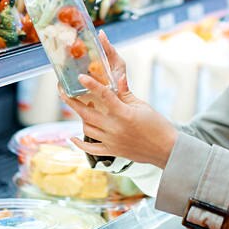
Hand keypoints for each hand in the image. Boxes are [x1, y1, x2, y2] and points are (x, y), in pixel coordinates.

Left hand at [60, 32, 177, 167]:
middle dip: (72, 101)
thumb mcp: (142, 106)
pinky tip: (72, 137)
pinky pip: (91, 149)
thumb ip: (125, 93)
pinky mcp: (112, 151)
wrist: (166, 150)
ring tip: (77, 106)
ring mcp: (112, 141)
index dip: (91, 85)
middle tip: (62, 91)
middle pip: (86, 113)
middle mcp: (114, 128)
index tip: (80, 77)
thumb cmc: (157, 125)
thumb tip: (116, 77)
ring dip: (79, 117)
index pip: (104, 96)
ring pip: (86, 128)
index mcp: (124, 114)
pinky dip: (79, 144)